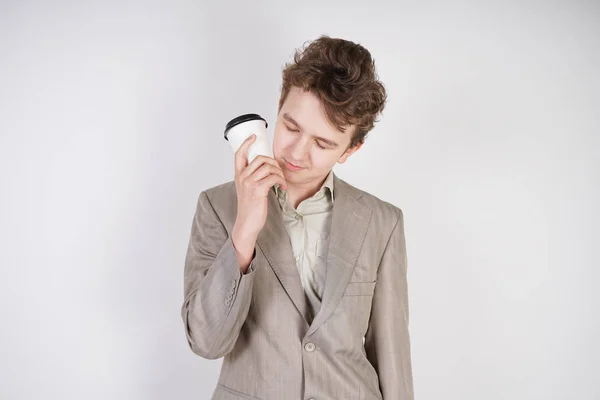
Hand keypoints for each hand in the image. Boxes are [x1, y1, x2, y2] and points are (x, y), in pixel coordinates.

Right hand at [232, 134, 286, 271]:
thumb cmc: (250, 207)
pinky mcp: (257, 190)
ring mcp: (249, 183)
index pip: (239, 154)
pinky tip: (282, 187)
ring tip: (282, 181)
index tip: (254, 136)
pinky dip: (281, 181)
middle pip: (260, 158)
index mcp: (238, 175)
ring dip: (279, 172)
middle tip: (279, 172)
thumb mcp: (248, 189)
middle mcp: (242, 177)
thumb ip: (253, 178)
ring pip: (268, 167)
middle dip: (273, 162)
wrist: (247, 224)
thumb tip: (268, 168)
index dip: (246, 143)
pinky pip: (272, 177)